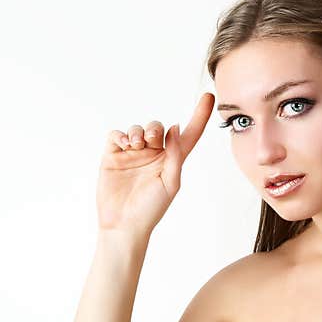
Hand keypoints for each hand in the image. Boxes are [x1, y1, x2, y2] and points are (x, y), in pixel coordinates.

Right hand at [96, 92, 214, 238]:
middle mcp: (153, 155)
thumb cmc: (151, 209)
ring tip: (135, 145)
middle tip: (153, 140)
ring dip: (138, 132)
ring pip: (137, 129)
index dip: (199, 116)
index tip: (208, 96)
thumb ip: (176, 155)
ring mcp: (132, 154)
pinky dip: (120, 134)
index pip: (188, 134)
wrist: (123, 224)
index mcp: (171, 161)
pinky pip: (116, 135)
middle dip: (156, 128)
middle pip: (158, 127)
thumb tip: (175, 127)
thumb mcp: (171, 182)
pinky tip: (124, 144)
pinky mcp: (113, 156)